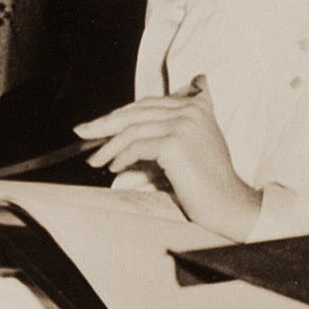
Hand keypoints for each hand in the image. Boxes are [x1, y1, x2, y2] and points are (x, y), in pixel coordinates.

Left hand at [73, 81, 262, 238]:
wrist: (227, 204)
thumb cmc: (205, 183)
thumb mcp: (184, 152)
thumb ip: (162, 139)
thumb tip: (128, 158)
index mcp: (196, 106)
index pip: (147, 104)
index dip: (119, 114)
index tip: (96, 125)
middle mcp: (191, 109)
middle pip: (136, 112)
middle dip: (104, 123)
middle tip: (82, 133)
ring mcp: (184, 124)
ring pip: (132, 130)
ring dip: (109, 146)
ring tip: (95, 160)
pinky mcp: (175, 142)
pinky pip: (136, 147)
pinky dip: (120, 157)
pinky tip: (114, 168)